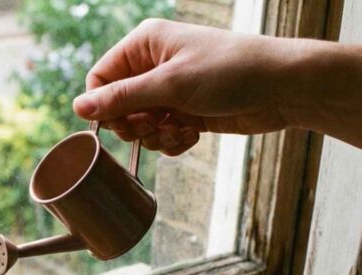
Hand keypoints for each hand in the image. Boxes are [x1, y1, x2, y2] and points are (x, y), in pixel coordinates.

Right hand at [73, 19, 297, 155]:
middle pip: (117, 107)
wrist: (283, 88)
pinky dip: (172, 142)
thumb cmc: (231, 71)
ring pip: (139, 126)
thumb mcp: (171, 84)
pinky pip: (161, 136)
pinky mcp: (186, 113)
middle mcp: (154, 65)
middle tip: (156, 125)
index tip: (124, 122)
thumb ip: (121, 98)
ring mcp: (171, 91)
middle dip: (134, 125)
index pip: (100, 79)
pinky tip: (192, 136)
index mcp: (145, 44)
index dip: (104, 106)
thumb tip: (77, 107)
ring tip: (181, 130)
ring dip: (155, 137)